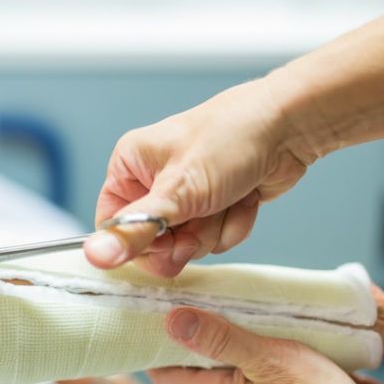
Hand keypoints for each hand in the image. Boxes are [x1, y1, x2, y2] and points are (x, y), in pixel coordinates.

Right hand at [84, 79, 317, 277]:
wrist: (289, 127)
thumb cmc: (231, 138)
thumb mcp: (178, 191)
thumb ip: (137, 229)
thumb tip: (95, 256)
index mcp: (130, 167)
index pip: (114, 226)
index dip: (138, 244)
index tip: (164, 246)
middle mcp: (154, 181)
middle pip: (153, 242)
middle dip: (185, 238)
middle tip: (201, 219)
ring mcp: (187, 196)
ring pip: (188, 244)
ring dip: (214, 229)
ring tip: (227, 198)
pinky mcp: (215, 206)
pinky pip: (215, 239)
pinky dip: (234, 224)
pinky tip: (244, 198)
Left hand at [148, 307, 383, 383]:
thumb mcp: (266, 359)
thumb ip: (220, 339)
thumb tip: (173, 320)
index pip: (163, 376)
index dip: (153, 347)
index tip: (154, 316)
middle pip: (193, 375)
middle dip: (191, 343)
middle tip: (195, 306)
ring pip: (227, 379)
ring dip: (227, 351)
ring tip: (234, 316)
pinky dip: (256, 363)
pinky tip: (271, 341)